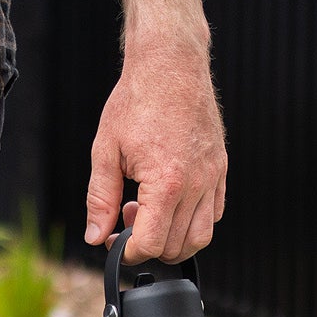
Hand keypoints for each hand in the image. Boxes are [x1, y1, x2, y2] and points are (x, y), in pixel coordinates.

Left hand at [83, 28, 226, 263]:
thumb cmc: (136, 101)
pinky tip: (168, 201)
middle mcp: (196, 184)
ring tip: (147, 211)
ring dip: (173, 239)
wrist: (170, 65)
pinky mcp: (220, 169)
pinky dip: (193, 221)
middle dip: (147, 245)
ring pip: (201, 237)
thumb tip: (96, 236)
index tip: (113, 241)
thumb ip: (100, 199)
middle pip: (177, 247)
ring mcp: (213, 177)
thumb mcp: (106, 151)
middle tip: (125, 219)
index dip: (127, 251)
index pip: (151, 243)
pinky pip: (214, 213)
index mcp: (166, 182)